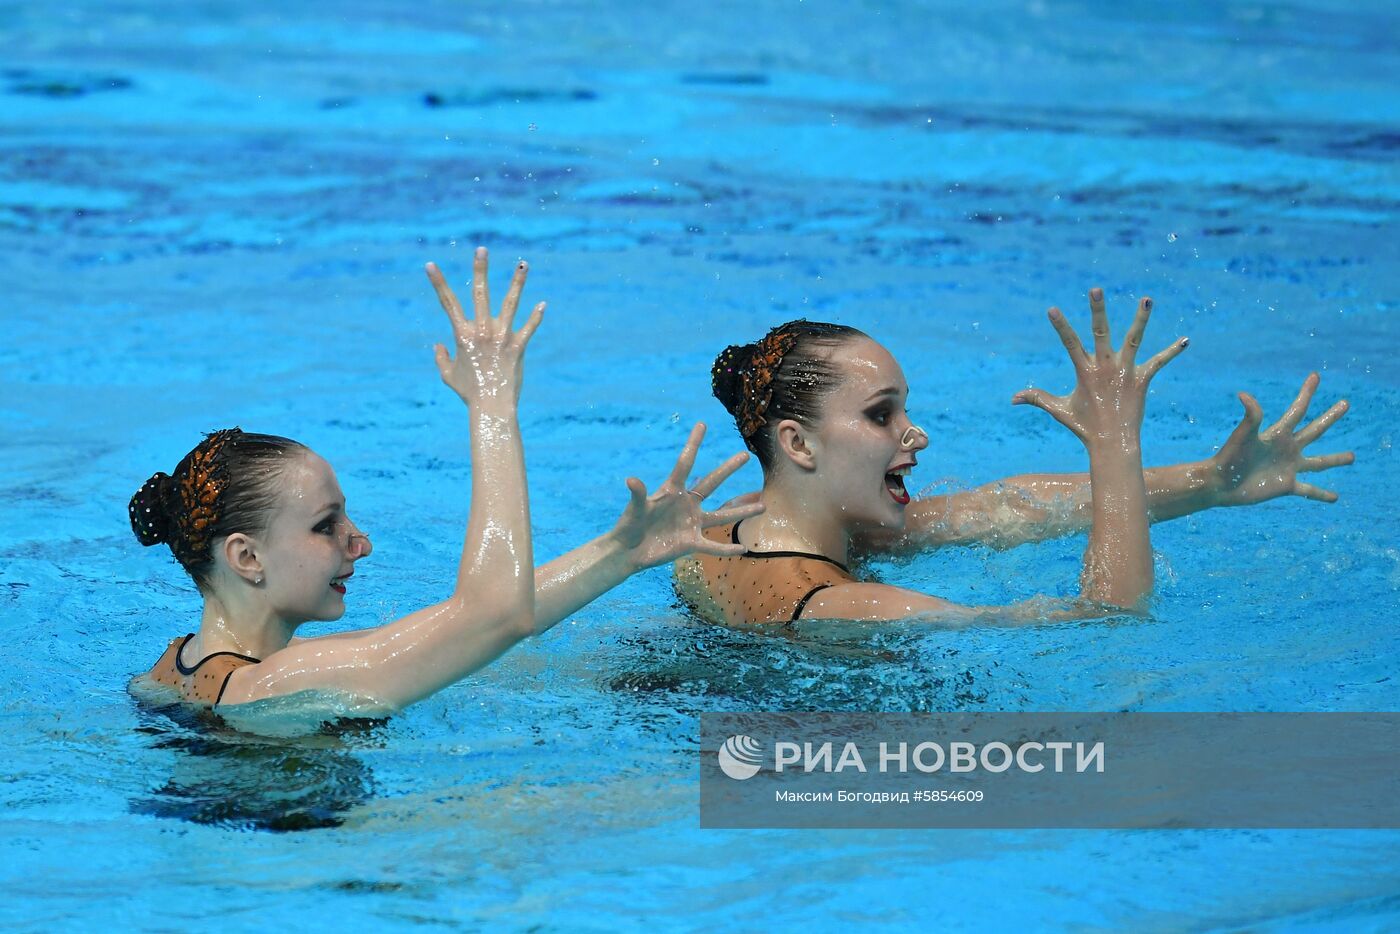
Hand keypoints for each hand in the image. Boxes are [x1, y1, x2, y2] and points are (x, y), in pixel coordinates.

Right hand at [424, 247, 544, 407]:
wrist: (491, 407)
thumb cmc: (469, 393)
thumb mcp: (448, 375)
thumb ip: (440, 359)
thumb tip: (437, 346)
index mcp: (462, 334)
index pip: (448, 303)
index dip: (438, 283)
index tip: (430, 264)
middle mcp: (482, 330)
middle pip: (479, 293)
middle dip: (480, 269)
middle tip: (482, 249)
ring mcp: (501, 337)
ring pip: (510, 303)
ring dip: (517, 282)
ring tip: (524, 264)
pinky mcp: (518, 347)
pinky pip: (529, 327)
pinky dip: (536, 316)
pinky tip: (542, 304)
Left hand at [609, 423, 763, 570]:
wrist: (629, 550)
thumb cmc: (629, 525)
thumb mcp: (634, 510)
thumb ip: (637, 495)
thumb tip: (631, 479)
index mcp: (672, 490)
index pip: (685, 463)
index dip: (693, 444)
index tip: (701, 424)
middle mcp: (687, 503)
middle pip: (712, 483)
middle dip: (728, 469)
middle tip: (746, 454)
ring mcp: (692, 523)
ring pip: (722, 515)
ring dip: (742, 511)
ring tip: (764, 505)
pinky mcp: (691, 543)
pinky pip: (712, 546)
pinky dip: (726, 549)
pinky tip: (743, 549)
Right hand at [1012, 288, 1187, 450]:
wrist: (1112, 443)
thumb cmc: (1084, 427)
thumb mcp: (1058, 410)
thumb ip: (1037, 398)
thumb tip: (1012, 398)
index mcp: (1084, 371)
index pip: (1069, 343)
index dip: (1061, 326)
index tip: (1053, 309)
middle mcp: (1104, 367)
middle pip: (1100, 332)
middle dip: (1097, 310)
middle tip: (1096, 289)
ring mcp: (1125, 372)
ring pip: (1134, 339)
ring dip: (1141, 319)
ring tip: (1147, 299)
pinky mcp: (1142, 380)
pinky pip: (1159, 362)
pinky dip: (1172, 352)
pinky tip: (1186, 340)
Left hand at [1207, 373, 1352, 504]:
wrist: (1220, 483)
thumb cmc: (1229, 457)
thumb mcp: (1243, 435)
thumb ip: (1250, 417)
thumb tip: (1243, 394)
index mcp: (1278, 434)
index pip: (1298, 409)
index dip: (1306, 392)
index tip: (1315, 375)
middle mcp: (1287, 448)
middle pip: (1315, 430)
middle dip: (1330, 417)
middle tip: (1345, 403)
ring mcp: (1288, 467)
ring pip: (1319, 463)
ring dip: (1335, 459)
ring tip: (1353, 456)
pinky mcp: (1286, 486)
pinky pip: (1309, 490)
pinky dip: (1322, 494)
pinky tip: (1335, 498)